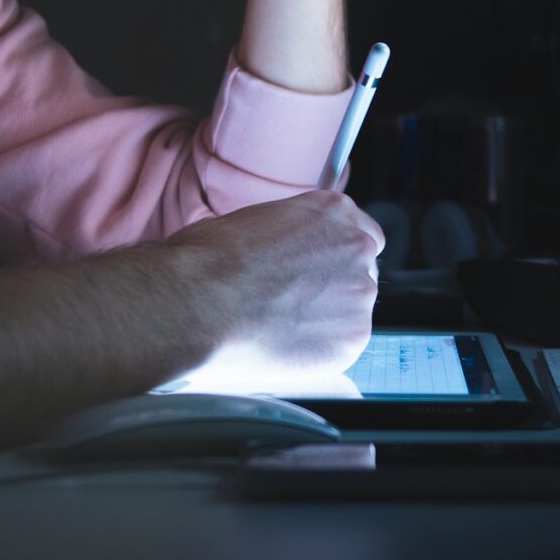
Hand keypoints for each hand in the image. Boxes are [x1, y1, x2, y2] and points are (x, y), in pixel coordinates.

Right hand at [168, 190, 384, 380]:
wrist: (198, 302)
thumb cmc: (210, 259)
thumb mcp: (256, 222)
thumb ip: (290, 236)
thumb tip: (288, 255)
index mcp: (334, 211)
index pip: (360, 233)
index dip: (335, 255)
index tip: (317, 269)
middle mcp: (357, 247)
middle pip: (361, 271)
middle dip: (332, 287)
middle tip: (292, 302)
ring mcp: (360, 293)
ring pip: (352, 310)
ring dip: (326, 318)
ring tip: (280, 326)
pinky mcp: (353, 338)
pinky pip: (343, 345)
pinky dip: (319, 348)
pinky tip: (284, 344)